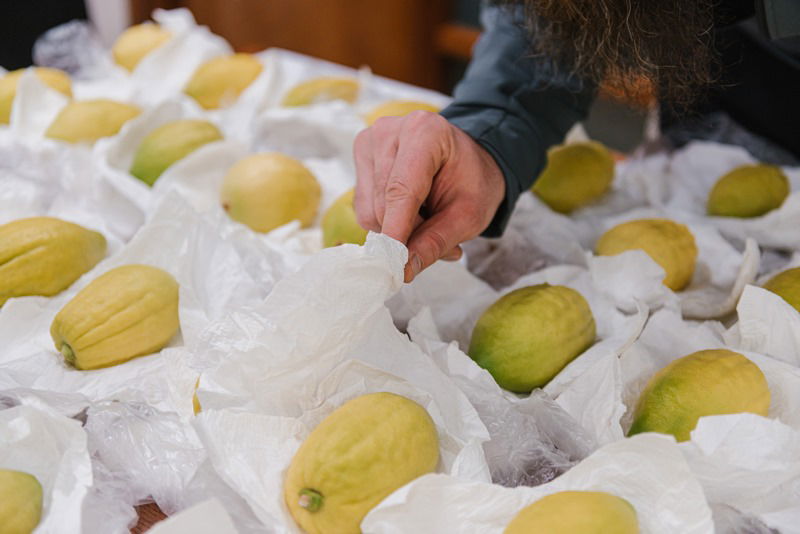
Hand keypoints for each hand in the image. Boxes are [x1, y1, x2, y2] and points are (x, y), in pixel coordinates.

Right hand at [353, 111, 504, 281]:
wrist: (468, 159)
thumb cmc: (473, 181)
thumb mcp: (469, 216)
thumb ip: (437, 241)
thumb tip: (403, 270)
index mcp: (425, 131)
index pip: (402, 189)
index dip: (396, 230)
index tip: (393, 265)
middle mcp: (389, 130)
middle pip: (383, 203)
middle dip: (407, 234)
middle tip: (441, 244)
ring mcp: (370, 142)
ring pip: (369, 209)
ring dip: (398, 229)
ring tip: (429, 222)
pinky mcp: (361, 157)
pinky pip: (363, 206)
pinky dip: (387, 220)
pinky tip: (411, 213)